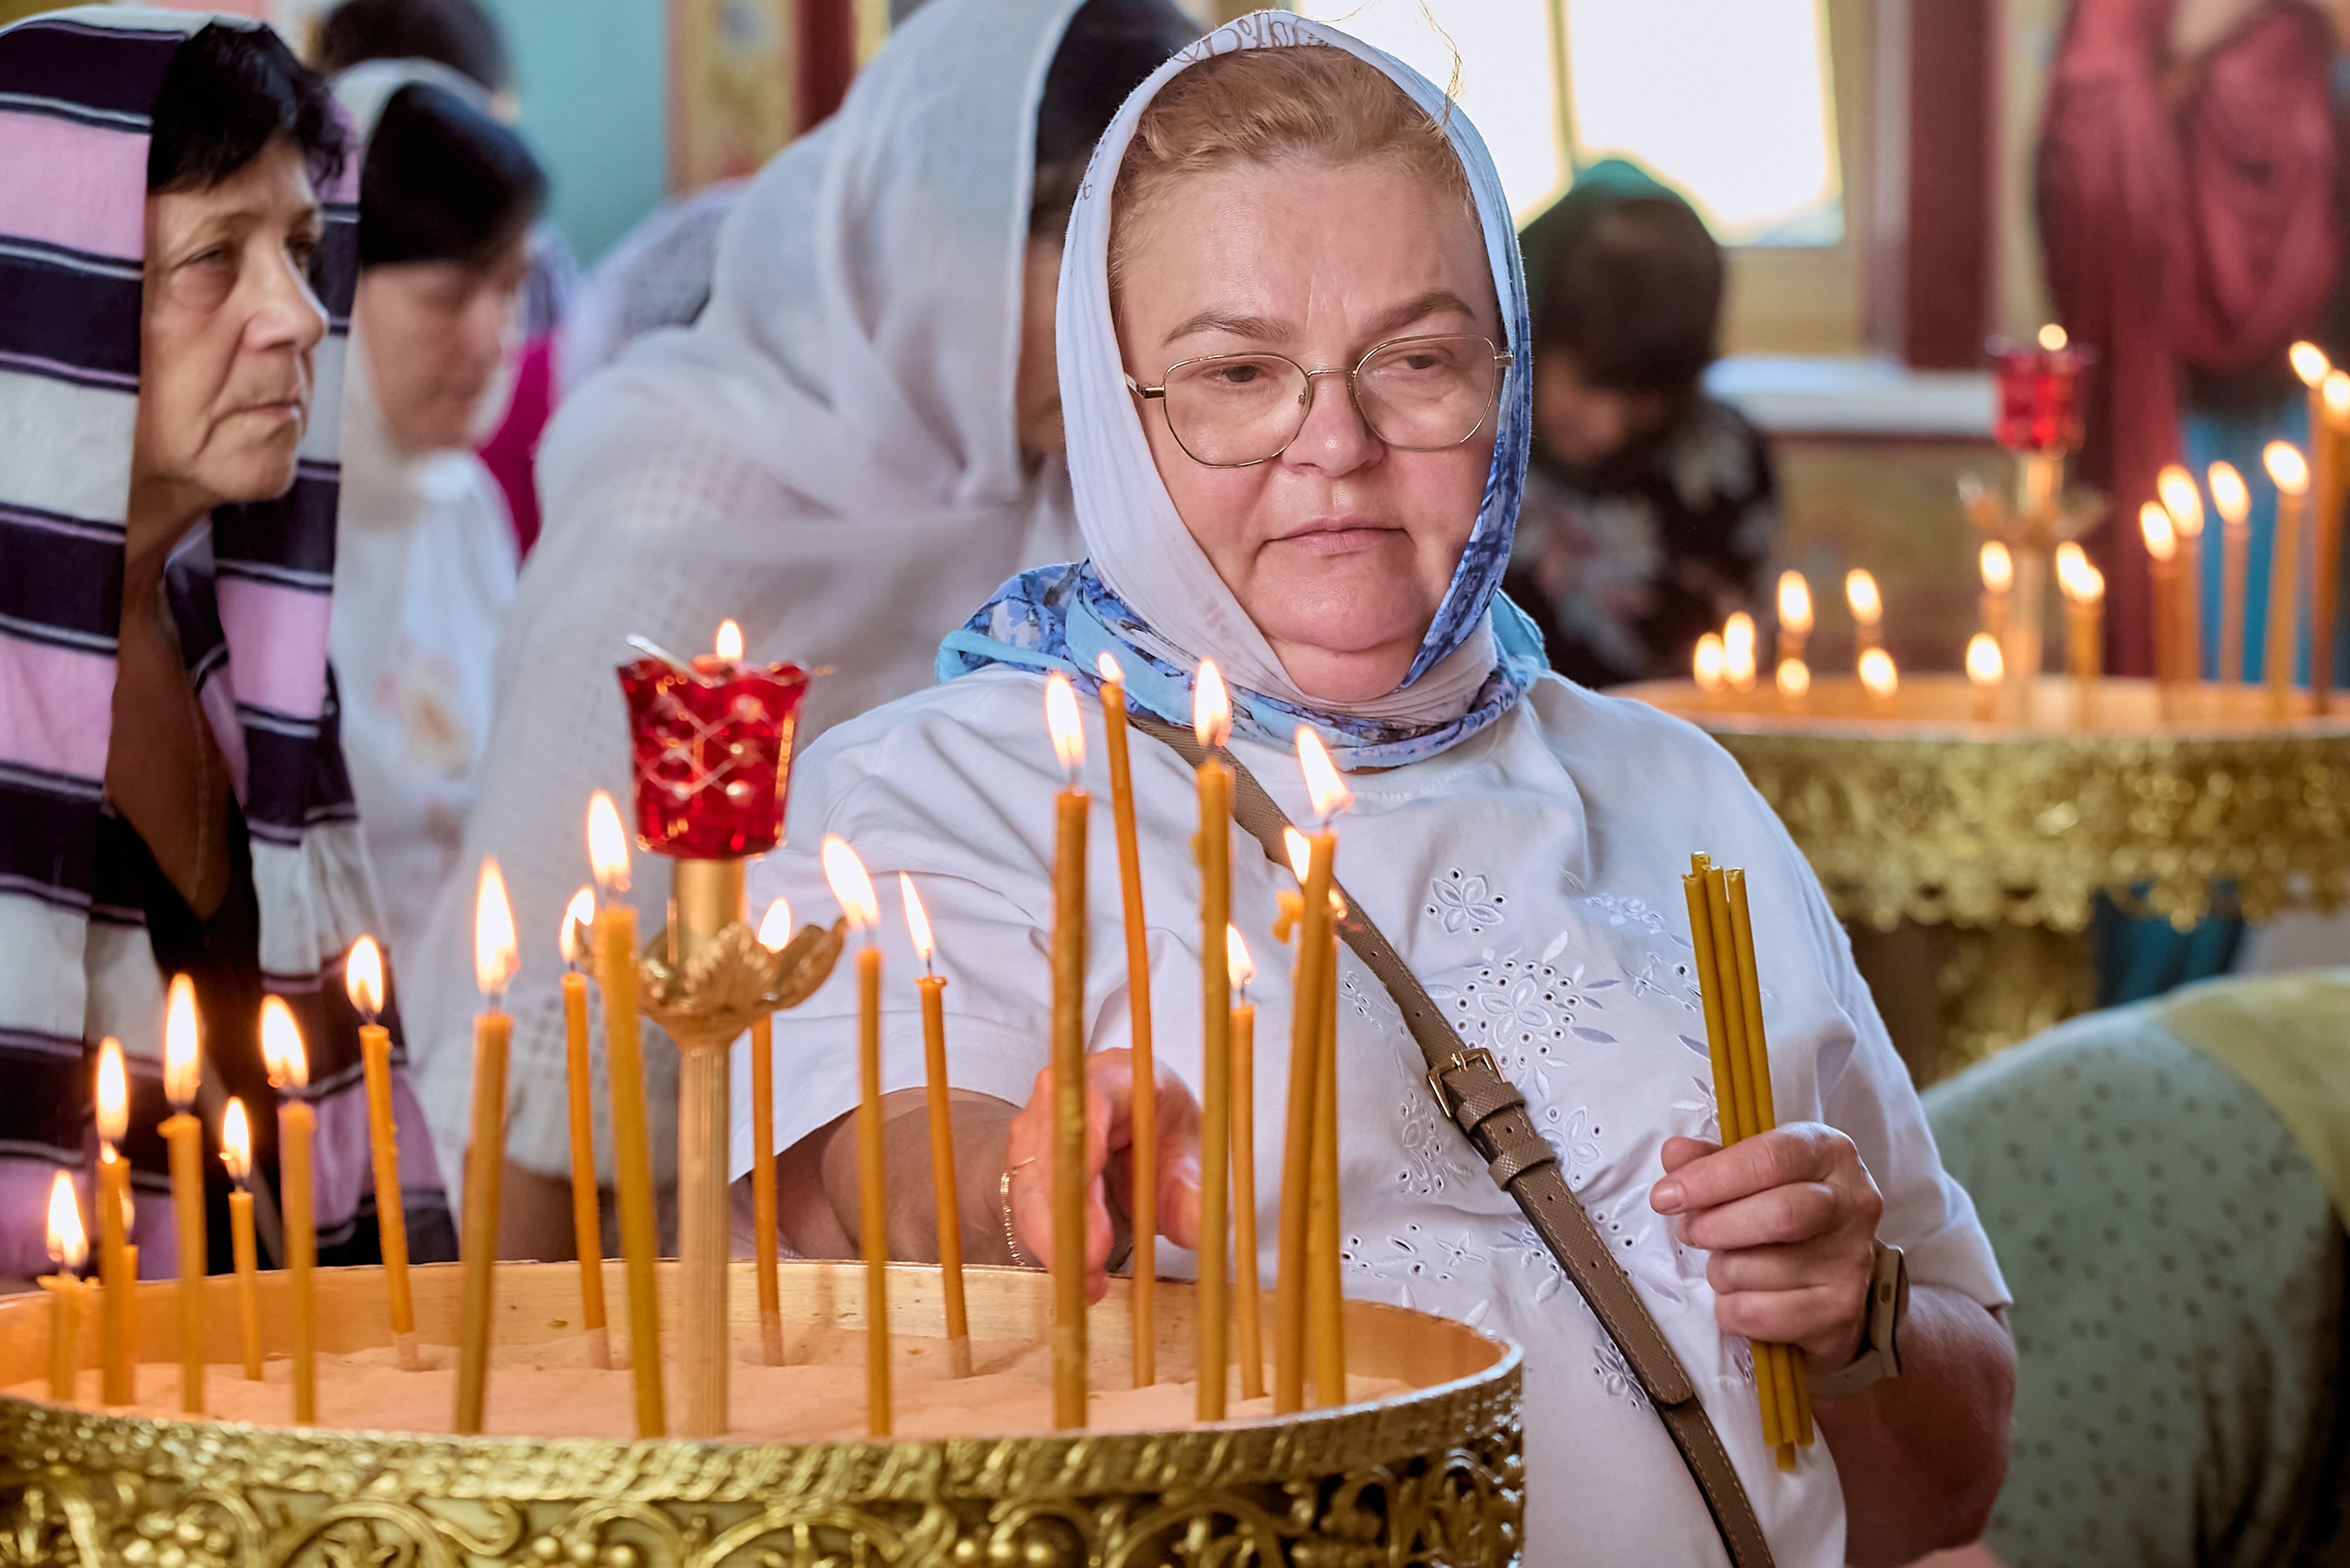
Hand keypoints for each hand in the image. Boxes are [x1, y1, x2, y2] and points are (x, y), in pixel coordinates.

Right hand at [1004, 1049, 1200, 1300]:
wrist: (1125, 1139)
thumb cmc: (1159, 1135)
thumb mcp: (1189, 1155)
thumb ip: (1194, 1192)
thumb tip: (1203, 1229)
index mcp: (1113, 1075)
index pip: (1089, 1098)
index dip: (1086, 1138)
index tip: (1092, 1177)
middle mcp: (1061, 1097)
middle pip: (1053, 1150)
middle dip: (1071, 1209)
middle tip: (1094, 1258)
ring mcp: (1033, 1132)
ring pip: (1032, 1187)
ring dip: (1059, 1239)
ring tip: (1092, 1281)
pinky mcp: (1020, 1170)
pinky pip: (1027, 1212)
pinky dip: (1054, 1249)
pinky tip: (1082, 1280)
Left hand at [1648, 1124, 1882, 1367]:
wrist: (1829, 1273)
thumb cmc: (1785, 1209)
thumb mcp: (1752, 1171)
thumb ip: (1711, 1159)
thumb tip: (1675, 1154)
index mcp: (1828, 1152)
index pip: (1770, 1159)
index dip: (1711, 1178)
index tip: (1667, 1195)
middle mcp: (1852, 1202)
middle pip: (1778, 1215)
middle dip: (1715, 1226)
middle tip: (1689, 1231)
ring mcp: (1851, 1259)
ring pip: (1761, 1269)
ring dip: (1722, 1270)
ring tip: (1725, 1262)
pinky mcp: (1840, 1310)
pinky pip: (1760, 1314)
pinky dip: (1732, 1308)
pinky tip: (1739, 1295)